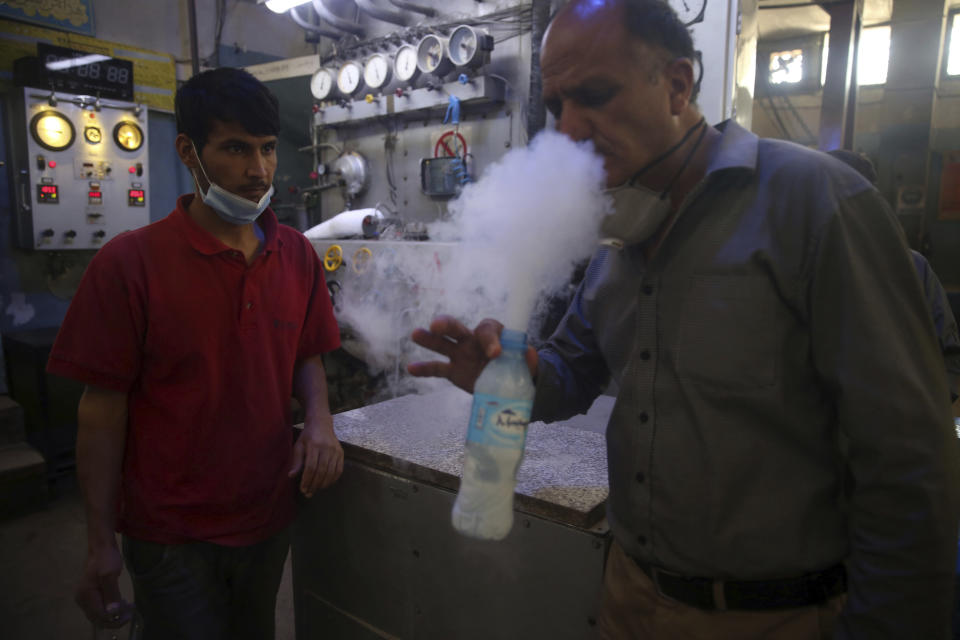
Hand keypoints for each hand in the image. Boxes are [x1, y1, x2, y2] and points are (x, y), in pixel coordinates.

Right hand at [75, 544, 134, 628]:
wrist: (102, 548)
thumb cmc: (106, 559)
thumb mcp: (110, 574)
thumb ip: (111, 594)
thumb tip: (113, 612)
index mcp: (86, 596)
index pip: (100, 616)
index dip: (115, 619)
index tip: (129, 614)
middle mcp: (83, 600)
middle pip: (98, 619)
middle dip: (115, 619)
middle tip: (130, 612)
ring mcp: (86, 598)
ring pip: (100, 615)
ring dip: (114, 615)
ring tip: (128, 607)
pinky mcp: (91, 596)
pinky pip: (100, 608)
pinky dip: (111, 609)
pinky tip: (122, 603)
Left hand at [289, 414, 343, 496]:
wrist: (321, 424)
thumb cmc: (307, 436)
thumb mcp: (299, 446)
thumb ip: (297, 461)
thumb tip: (291, 476)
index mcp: (314, 445)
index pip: (311, 467)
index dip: (307, 480)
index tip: (303, 489)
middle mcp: (326, 448)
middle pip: (321, 471)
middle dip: (314, 484)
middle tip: (308, 493)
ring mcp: (335, 451)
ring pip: (331, 472)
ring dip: (323, 484)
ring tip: (316, 490)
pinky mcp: (341, 453)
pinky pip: (339, 470)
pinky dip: (333, 479)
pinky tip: (326, 484)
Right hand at [407, 315, 537, 392]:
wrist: (511, 383)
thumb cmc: (519, 366)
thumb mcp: (528, 362)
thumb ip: (529, 358)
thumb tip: (529, 354)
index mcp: (493, 333)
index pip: (487, 329)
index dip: (490, 340)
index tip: (496, 354)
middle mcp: (472, 339)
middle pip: (457, 327)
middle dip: (447, 324)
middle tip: (438, 325)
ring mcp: (460, 355)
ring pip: (442, 344)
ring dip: (429, 339)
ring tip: (416, 334)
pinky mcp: (453, 371)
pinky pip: (437, 369)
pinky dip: (424, 369)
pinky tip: (411, 368)